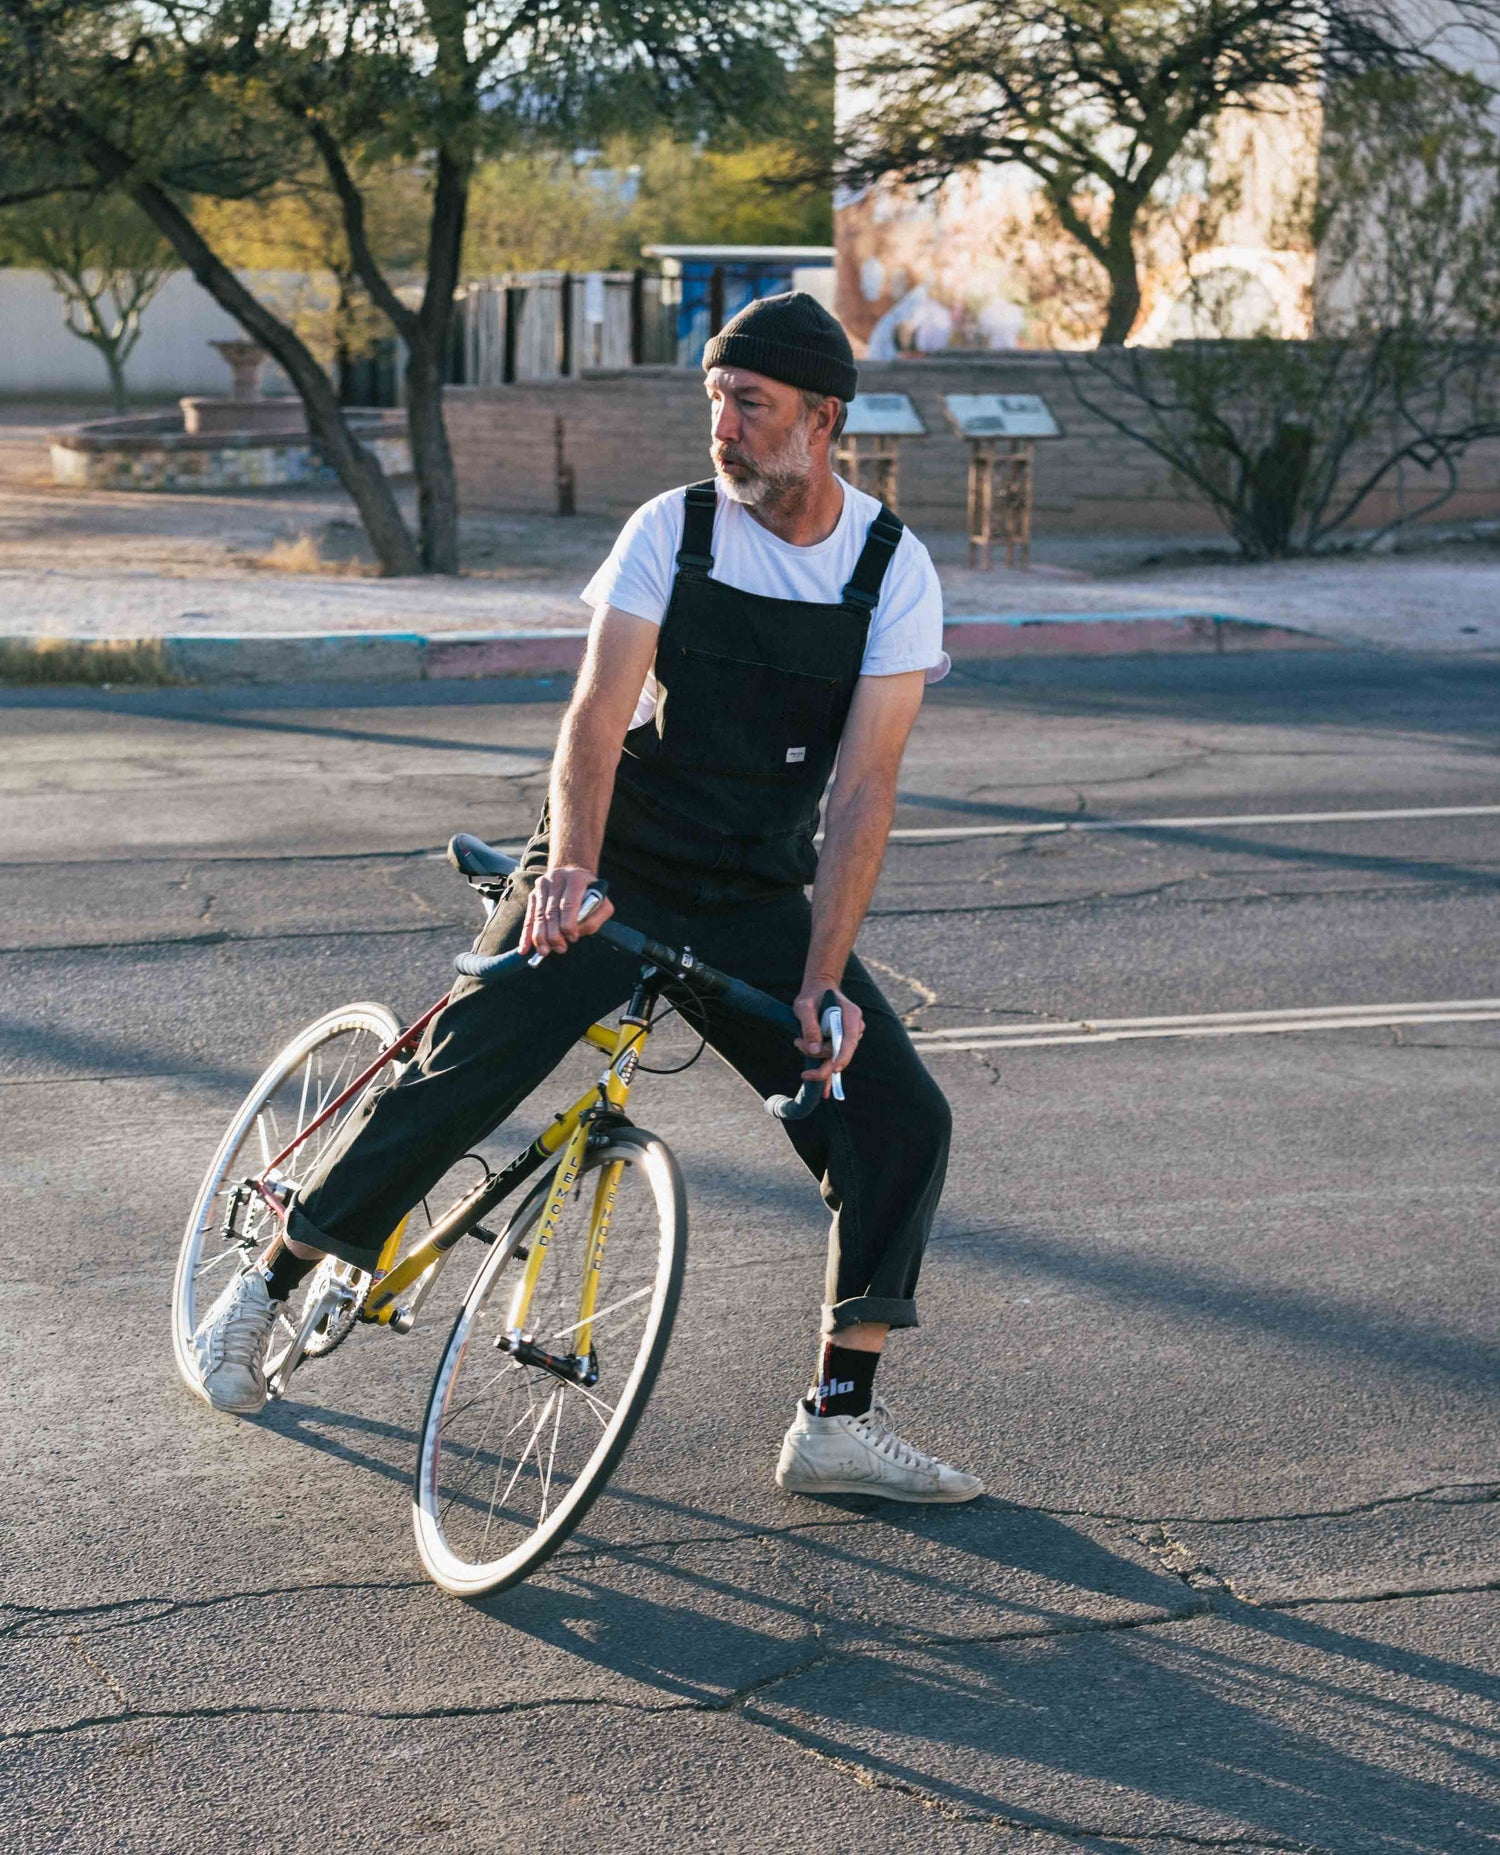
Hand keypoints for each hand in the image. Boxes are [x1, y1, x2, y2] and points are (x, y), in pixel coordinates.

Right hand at [519, 865, 613, 958]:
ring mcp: (542, 886)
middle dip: (554, 934)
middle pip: (551, 911)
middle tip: (560, 948)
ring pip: (538, 915)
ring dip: (540, 937)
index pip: (568, 904)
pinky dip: (526, 934)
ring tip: (544, 951)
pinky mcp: (533, 894)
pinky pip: (529, 917)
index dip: (569, 924)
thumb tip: (578, 932)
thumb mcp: (602, 902)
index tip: (573, 938)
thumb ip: (595, 918)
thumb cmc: (590, 893)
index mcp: (576, 879)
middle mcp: (556, 879)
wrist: (573, 872)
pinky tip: (524, 948)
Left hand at [794, 981, 863, 1099]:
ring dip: (814, 1055)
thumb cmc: (811, 996)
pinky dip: (827, 1073)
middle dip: (819, 1057)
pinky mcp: (841, 1044)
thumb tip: (814, 1049)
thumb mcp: (804, 1006)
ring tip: (798, 1041)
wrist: (819, 990)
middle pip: (840, 1052)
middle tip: (798, 1047)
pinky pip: (835, 1060)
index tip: (834, 1068)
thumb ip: (809, 1025)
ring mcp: (850, 1037)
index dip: (843, 1056)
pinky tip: (824, 1092)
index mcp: (851, 1015)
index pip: (850, 1039)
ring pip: (833, 1056)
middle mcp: (854, 1028)